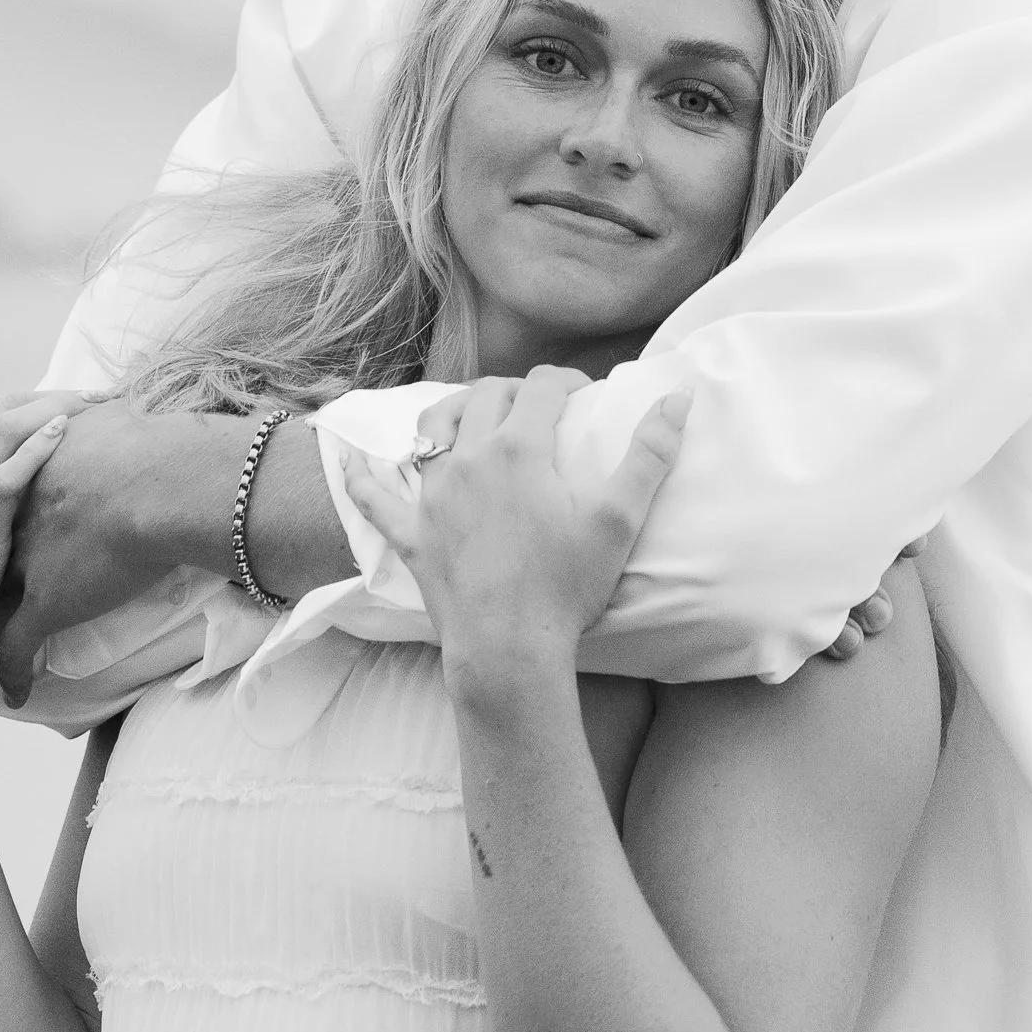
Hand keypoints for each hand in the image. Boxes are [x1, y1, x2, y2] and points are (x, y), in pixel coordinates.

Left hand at [0, 396, 210, 707]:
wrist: (163, 482)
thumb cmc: (150, 450)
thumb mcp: (113, 420)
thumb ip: (102, 419)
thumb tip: (117, 404)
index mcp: (27, 477)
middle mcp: (16, 519)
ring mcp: (23, 563)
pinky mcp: (44, 604)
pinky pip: (17, 648)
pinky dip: (15, 671)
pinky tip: (15, 691)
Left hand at [390, 379, 895, 667]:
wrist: (508, 651)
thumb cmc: (567, 588)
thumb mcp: (618, 520)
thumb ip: (650, 454)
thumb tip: (679, 397)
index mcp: (520, 448)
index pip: (543, 387)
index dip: (567, 380)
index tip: (584, 391)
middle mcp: (469, 458)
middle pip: (487, 395)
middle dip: (515, 388)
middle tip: (537, 402)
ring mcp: (434, 496)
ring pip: (432, 427)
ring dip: (453, 409)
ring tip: (472, 412)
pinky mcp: (412, 535)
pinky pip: (376, 499)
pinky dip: (362, 478)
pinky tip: (352, 462)